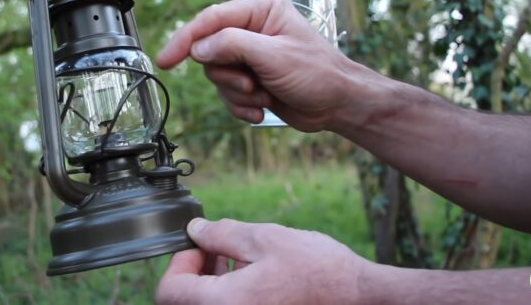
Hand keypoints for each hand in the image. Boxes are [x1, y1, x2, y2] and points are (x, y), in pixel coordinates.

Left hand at [155, 218, 370, 304]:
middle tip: (213, 249)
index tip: (198, 245)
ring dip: (209, 286)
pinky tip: (248, 278)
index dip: (179, 262)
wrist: (361, 298)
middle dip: (194, 274)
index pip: (170, 292)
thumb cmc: (319, 270)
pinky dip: (227, 298)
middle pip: (184, 303)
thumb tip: (195, 232)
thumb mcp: (266, 239)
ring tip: (232, 259)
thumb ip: (222, 235)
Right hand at [156, 0, 361, 131]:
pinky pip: (227, 94)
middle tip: (254, 84)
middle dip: (230, 76)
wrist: (338, 105)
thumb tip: (198, 48)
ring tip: (265, 96)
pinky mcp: (250, 77)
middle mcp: (251, 28)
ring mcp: (250, 54)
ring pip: (217, 76)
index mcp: (260, 9)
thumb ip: (232, 45)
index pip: (210, 20)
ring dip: (239, 94)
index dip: (185, 40)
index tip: (166, 60)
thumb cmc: (317, 73)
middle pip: (210, 52)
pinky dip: (242, 106)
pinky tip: (263, 108)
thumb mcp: (273, 56)